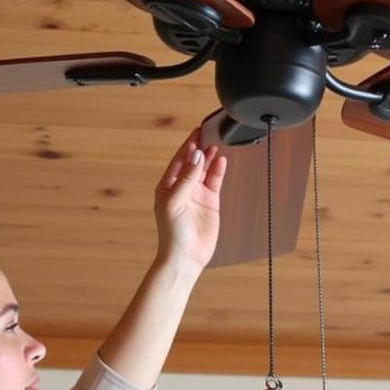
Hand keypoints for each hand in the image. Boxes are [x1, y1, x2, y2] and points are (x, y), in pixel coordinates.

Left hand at [154, 128, 226, 269]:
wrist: (186, 257)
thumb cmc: (172, 234)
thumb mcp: (174, 201)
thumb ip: (186, 178)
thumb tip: (196, 155)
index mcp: (168, 186)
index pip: (179, 160)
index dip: (188, 146)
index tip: (197, 132)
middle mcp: (182, 188)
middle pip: (192, 162)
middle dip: (200, 148)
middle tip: (208, 132)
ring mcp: (197, 195)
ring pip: (204, 170)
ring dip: (210, 157)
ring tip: (216, 143)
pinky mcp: (210, 202)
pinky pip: (215, 181)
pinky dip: (218, 171)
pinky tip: (222, 161)